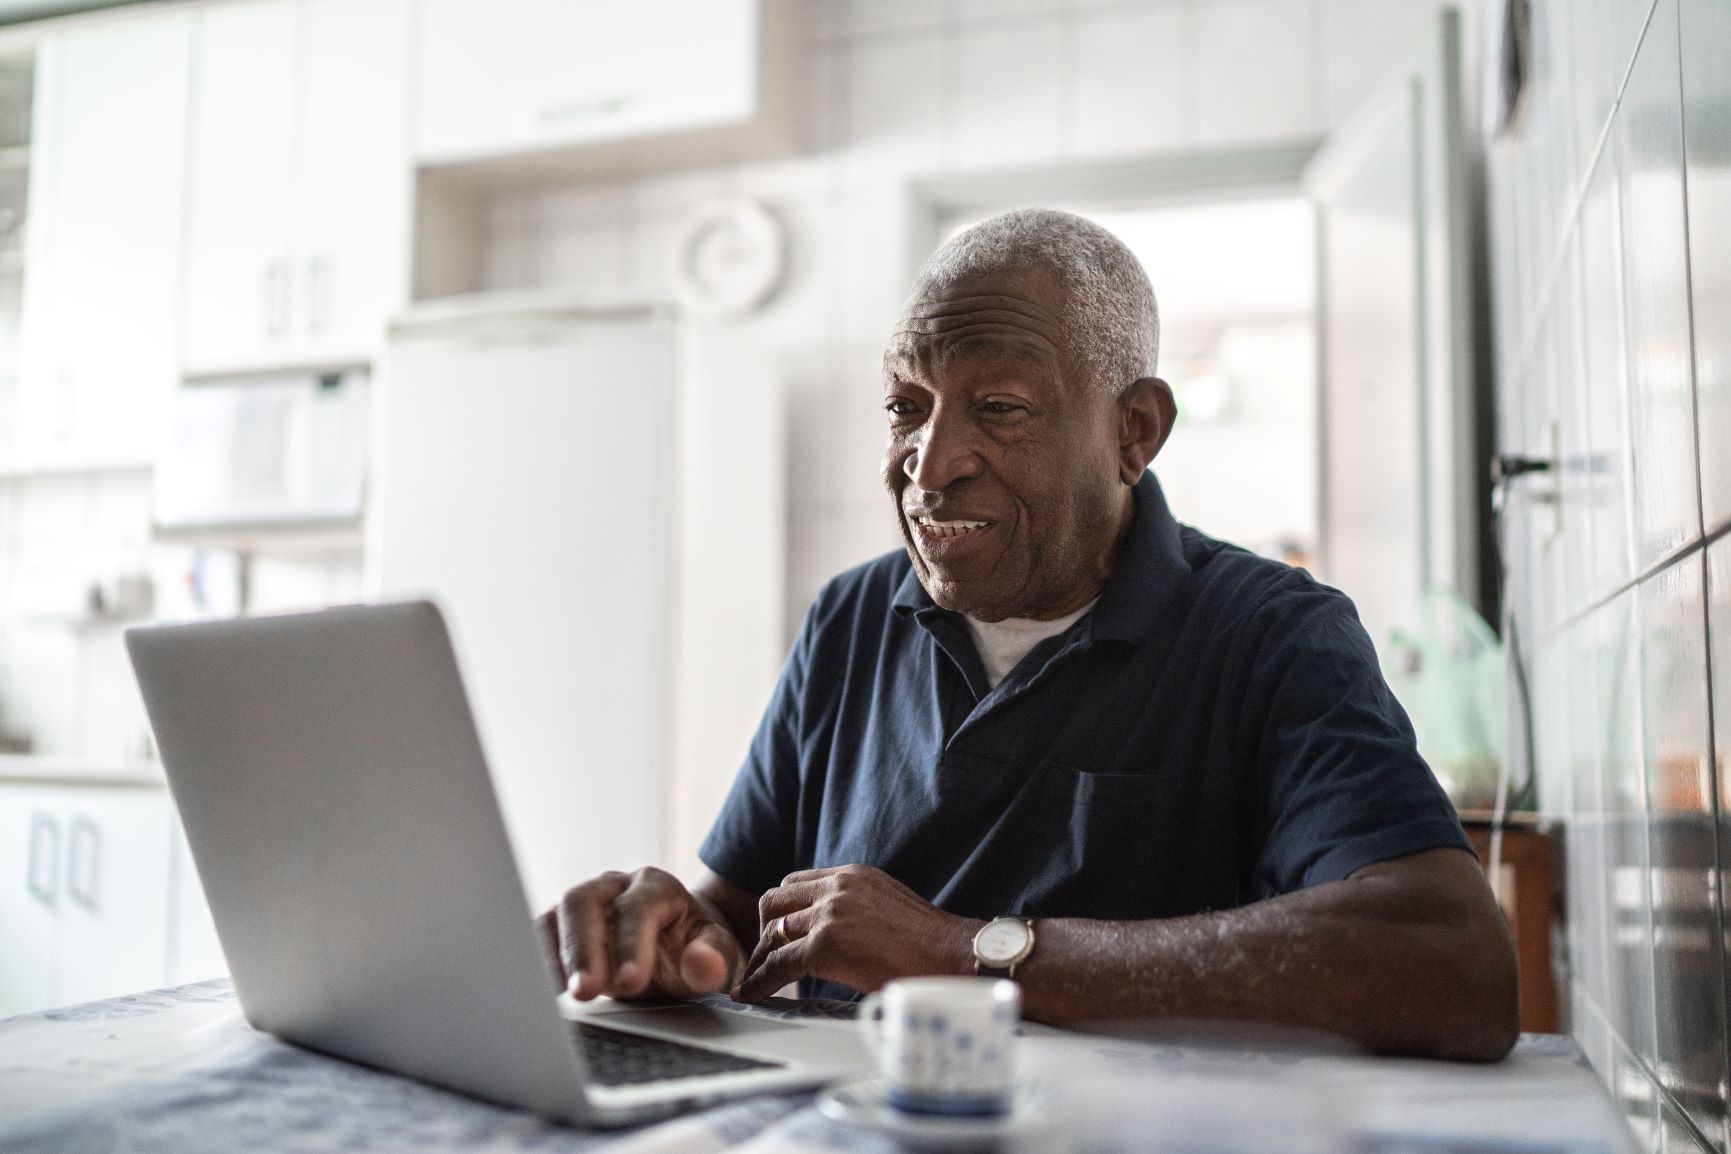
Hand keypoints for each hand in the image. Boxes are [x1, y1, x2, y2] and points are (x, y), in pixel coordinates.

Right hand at [538, 867, 745, 1000]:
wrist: (681, 946)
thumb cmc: (697, 948)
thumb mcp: (719, 954)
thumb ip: (714, 959)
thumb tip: (703, 965)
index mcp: (656, 887)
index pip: (637, 908)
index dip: (631, 944)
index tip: (629, 983)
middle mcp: (614, 887)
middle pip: (585, 902)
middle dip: (583, 948)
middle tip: (586, 991)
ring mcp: (586, 904)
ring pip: (557, 915)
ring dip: (556, 956)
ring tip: (562, 995)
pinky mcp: (563, 926)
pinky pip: (541, 936)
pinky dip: (539, 962)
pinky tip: (541, 992)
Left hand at [735, 864, 982, 1001]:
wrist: (953, 955)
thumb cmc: (932, 942)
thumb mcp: (889, 905)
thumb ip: (860, 908)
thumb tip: (845, 931)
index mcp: (853, 875)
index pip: (798, 883)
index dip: (784, 910)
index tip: (779, 932)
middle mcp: (837, 887)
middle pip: (775, 900)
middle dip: (765, 929)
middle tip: (766, 955)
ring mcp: (829, 914)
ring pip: (773, 932)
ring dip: (761, 957)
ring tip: (756, 979)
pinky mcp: (825, 945)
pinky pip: (778, 964)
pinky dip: (760, 981)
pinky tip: (752, 994)